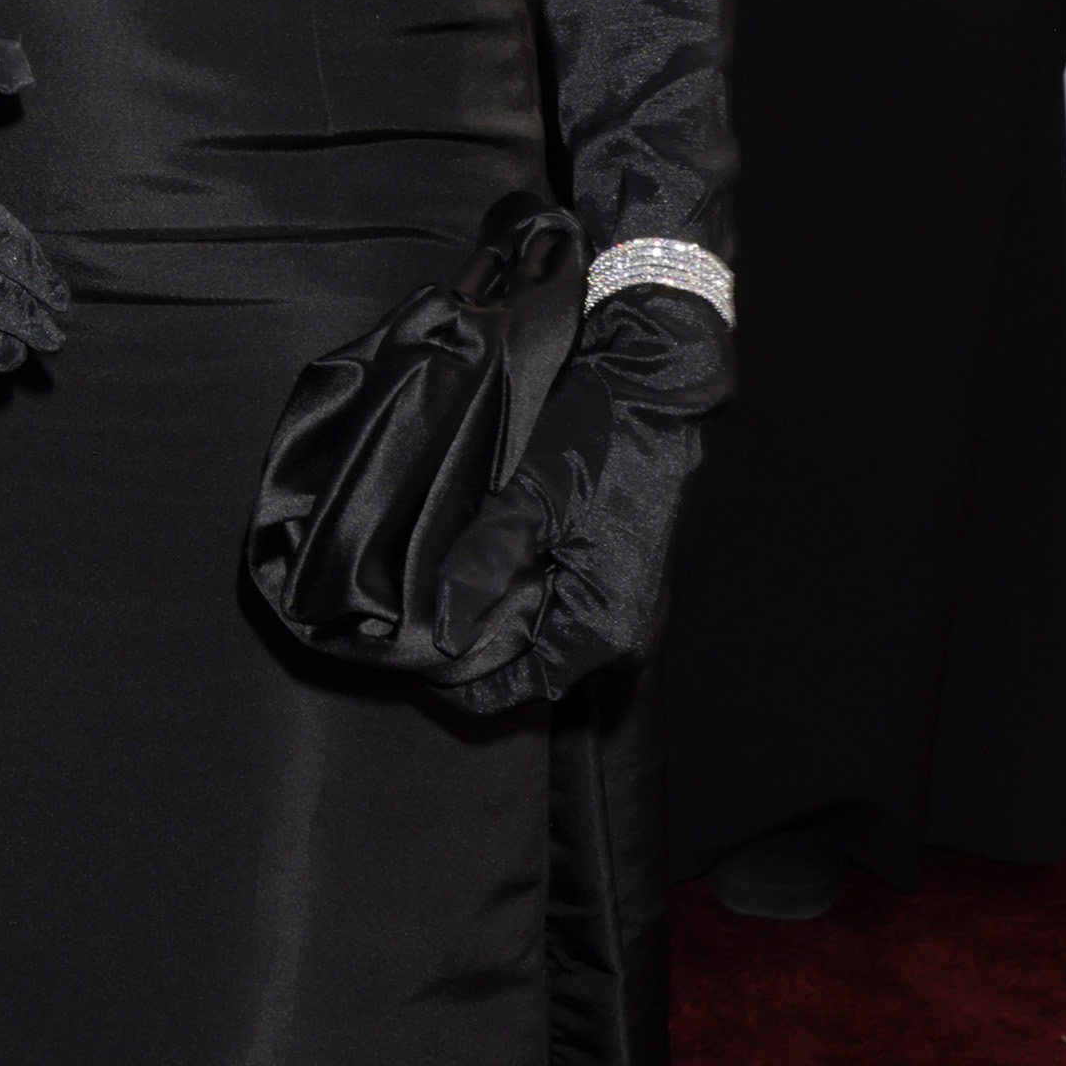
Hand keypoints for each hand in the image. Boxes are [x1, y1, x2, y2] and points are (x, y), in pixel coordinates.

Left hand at [422, 294, 721, 717]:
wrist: (656, 377)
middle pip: (527, 667)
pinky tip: (478, 564)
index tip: (409, 651)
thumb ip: (485, 566)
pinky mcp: (615, 572)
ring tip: (437, 589)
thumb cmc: (603, 433)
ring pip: (537, 635)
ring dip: (491, 618)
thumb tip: (444, 634)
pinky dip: (515, 593)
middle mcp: (619, 630)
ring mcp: (620, 602)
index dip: (458, 677)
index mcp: (605, 627)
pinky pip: (555, 605)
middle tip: (413, 618)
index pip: (515, 689)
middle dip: (470, 647)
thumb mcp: (532, 496)